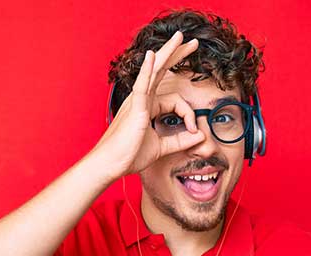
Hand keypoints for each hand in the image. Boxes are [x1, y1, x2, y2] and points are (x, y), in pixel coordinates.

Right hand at [90, 31, 205, 180]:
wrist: (111, 164)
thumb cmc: (128, 155)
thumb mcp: (160, 147)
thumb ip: (180, 141)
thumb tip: (200, 136)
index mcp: (147, 106)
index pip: (175, 100)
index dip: (189, 114)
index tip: (193, 131)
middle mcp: (142, 99)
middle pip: (162, 70)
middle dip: (177, 55)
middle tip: (191, 42)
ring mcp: (137, 101)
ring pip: (155, 71)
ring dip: (168, 52)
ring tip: (180, 37)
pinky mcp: (135, 108)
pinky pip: (143, 85)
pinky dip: (147, 70)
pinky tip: (152, 56)